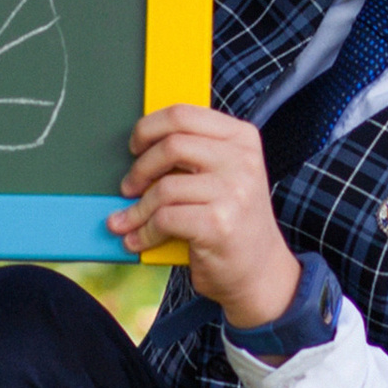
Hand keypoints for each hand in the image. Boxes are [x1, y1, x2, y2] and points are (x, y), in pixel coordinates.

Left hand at [108, 105, 301, 326]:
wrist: (262, 273)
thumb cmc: (233, 220)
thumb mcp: (227, 175)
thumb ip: (196, 153)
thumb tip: (141, 143)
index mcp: (242, 138)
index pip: (183, 114)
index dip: (149, 127)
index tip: (135, 146)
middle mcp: (241, 161)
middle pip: (171, 145)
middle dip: (140, 168)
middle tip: (128, 186)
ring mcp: (233, 192)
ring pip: (163, 187)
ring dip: (137, 209)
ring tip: (126, 221)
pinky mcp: (218, 224)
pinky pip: (164, 219)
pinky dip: (144, 232)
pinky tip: (138, 240)